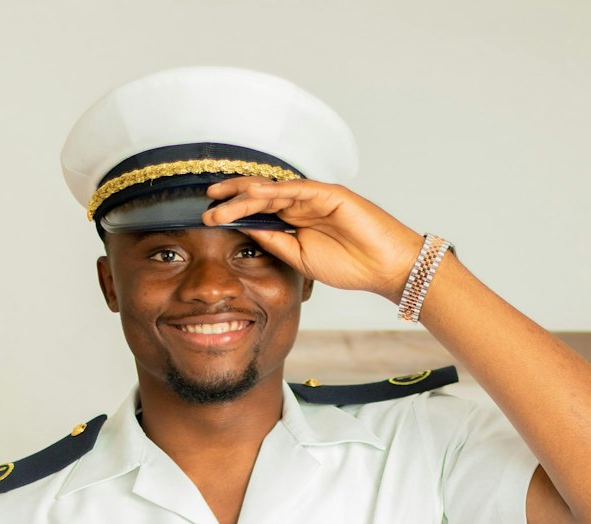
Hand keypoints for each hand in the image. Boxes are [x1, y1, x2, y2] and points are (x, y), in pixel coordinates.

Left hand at [202, 177, 425, 300]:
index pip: (258, 210)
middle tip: (205, 201)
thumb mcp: (300, 258)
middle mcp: (302, 204)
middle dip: (232, 196)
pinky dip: (274, 190)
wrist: (384, 267)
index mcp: (295, 221)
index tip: (208, 217)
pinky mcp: (330, 194)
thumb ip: (275, 242)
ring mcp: (315, 197)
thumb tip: (245, 230)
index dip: (234, 210)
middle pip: (260, 194)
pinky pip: (297, 189)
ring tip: (219, 201)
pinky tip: (253, 194)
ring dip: (245, 195)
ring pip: (273, 189)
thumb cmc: (349, 265)